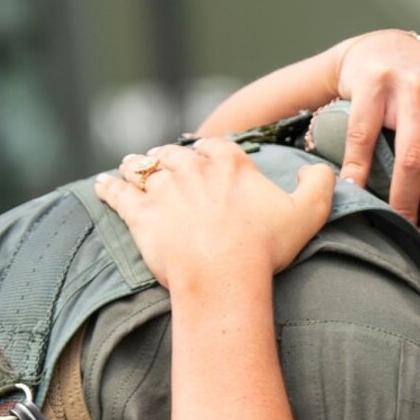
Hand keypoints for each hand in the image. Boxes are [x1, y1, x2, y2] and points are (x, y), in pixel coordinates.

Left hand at [95, 138, 336, 293]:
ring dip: (137, 167)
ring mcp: (161, 189)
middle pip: (174, 154)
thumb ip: (318, 185)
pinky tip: (100, 185)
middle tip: (166, 166)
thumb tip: (318, 171)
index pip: (214, 146)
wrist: (224, 274)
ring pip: (142, 168)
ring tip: (132, 168)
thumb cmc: (266, 247)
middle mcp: (191, 167)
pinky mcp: (139, 214)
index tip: (207, 160)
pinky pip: (116, 193)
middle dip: (170, 158)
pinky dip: (107, 187)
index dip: (210, 153)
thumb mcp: (309, 213)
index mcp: (229, 161)